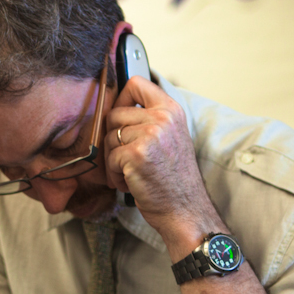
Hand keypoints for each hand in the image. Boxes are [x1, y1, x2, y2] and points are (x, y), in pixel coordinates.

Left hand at [104, 77, 220, 255]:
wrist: (185, 210)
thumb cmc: (174, 179)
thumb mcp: (171, 137)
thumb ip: (151, 118)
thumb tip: (117, 106)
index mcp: (171, 110)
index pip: (136, 83)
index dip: (121, 99)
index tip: (122, 119)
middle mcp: (162, 118)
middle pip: (114, 114)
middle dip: (114, 139)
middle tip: (130, 159)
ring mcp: (150, 135)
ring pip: (109, 138)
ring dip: (115, 160)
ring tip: (134, 173)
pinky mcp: (136, 155)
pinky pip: (109, 158)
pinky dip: (115, 175)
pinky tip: (132, 183)